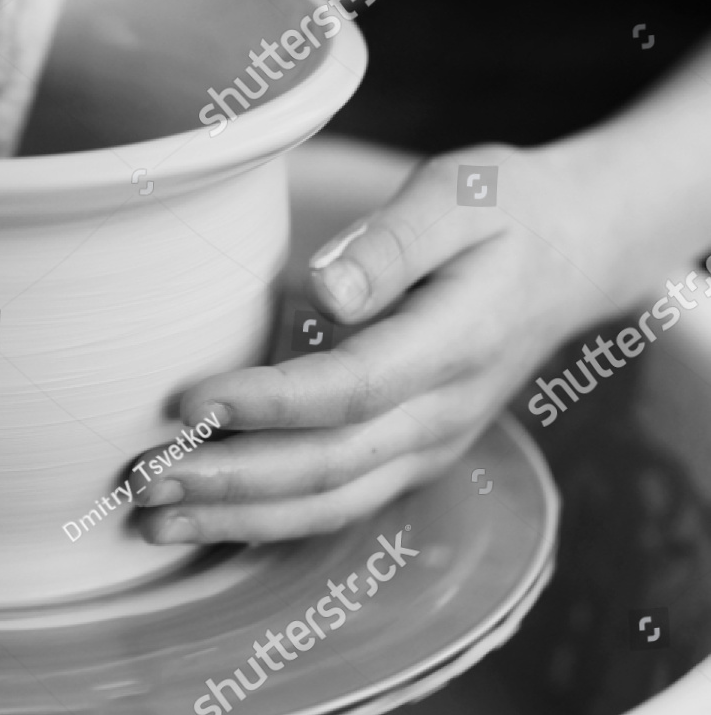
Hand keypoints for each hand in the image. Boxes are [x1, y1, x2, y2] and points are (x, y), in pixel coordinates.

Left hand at [134, 142, 636, 544]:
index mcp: (458, 342)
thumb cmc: (504, 212)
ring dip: (236, 519)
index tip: (185, 401)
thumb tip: (327, 288)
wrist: (574, 256)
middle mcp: (444, 413)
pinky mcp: (409, 458)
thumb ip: (394, 241)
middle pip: (328, 467)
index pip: (350, 390)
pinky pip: (337, 505)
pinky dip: (266, 521)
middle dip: (228, 481)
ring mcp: (430, 447)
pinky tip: (202, 522)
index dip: (264, 404)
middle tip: (140, 480)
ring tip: (150, 522)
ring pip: (329, 506)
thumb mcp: (461, 192)